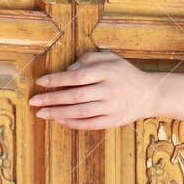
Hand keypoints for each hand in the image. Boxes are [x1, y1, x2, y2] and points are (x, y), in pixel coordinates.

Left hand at [28, 50, 157, 129]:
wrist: (150, 94)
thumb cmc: (125, 73)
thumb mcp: (110, 58)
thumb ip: (88, 59)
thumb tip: (67, 70)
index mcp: (108, 72)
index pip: (77, 76)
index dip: (57, 80)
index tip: (40, 82)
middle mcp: (110, 90)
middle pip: (76, 96)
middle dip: (52, 99)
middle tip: (33, 101)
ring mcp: (112, 107)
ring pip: (80, 112)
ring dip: (58, 113)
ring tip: (41, 113)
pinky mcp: (113, 121)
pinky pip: (89, 124)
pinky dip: (72, 123)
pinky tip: (58, 120)